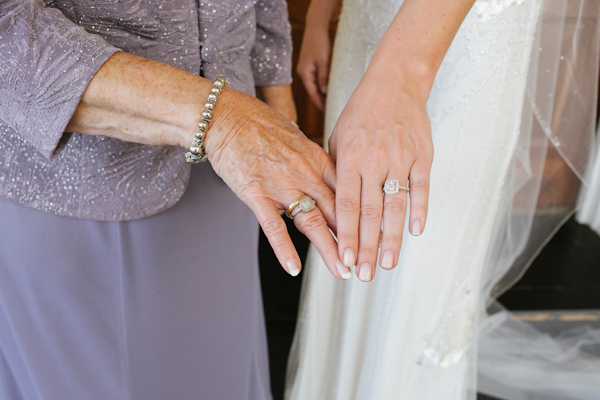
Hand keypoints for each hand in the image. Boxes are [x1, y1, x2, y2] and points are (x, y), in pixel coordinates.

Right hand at [207, 87, 349, 278]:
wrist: (226, 114)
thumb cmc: (258, 123)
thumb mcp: (297, 138)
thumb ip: (314, 160)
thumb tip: (328, 172)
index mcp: (316, 159)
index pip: (348, 192)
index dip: (364, 215)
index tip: (376, 232)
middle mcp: (304, 173)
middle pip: (337, 211)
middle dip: (355, 239)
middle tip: (368, 259)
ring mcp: (281, 184)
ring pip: (312, 221)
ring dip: (329, 249)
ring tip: (343, 270)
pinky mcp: (256, 193)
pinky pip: (273, 225)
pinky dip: (284, 248)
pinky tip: (293, 267)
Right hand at [297, 25, 331, 109]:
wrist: (315, 28)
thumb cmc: (320, 44)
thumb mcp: (324, 62)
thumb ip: (323, 78)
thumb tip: (324, 92)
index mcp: (305, 73)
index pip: (312, 93)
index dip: (319, 103)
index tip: (326, 112)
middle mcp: (302, 72)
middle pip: (312, 90)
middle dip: (320, 100)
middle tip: (329, 109)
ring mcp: (305, 68)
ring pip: (313, 85)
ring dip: (320, 93)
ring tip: (329, 101)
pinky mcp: (308, 64)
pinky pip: (314, 78)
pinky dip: (320, 85)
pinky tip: (326, 88)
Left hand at [330, 70, 432, 281]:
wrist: (396, 83)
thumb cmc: (361, 112)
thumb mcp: (338, 137)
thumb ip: (337, 171)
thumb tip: (332, 206)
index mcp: (350, 158)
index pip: (346, 205)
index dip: (345, 235)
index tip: (343, 259)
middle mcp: (375, 161)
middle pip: (369, 213)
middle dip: (365, 247)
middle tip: (364, 274)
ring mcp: (401, 159)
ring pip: (396, 206)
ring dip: (392, 238)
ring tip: (387, 264)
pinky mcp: (423, 155)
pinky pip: (421, 188)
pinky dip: (420, 210)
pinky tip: (416, 233)